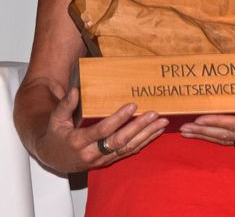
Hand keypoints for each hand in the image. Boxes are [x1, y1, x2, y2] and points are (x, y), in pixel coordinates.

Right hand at [34, 88, 166, 172]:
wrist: (53, 159)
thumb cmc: (56, 136)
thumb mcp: (56, 120)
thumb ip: (65, 106)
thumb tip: (75, 91)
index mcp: (78, 141)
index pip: (102, 130)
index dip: (118, 119)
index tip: (132, 106)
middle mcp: (92, 153)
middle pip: (119, 140)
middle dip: (139, 127)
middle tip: (154, 114)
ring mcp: (102, 159)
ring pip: (127, 148)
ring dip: (147, 135)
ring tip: (162, 122)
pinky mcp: (108, 160)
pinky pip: (128, 152)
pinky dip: (144, 142)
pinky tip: (156, 133)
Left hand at [181, 95, 234, 163]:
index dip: (216, 121)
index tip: (199, 119)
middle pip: (225, 134)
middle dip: (203, 131)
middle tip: (184, 129)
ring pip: (227, 138)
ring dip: (207, 136)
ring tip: (190, 132)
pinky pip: (234, 139)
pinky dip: (219, 137)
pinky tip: (212, 136)